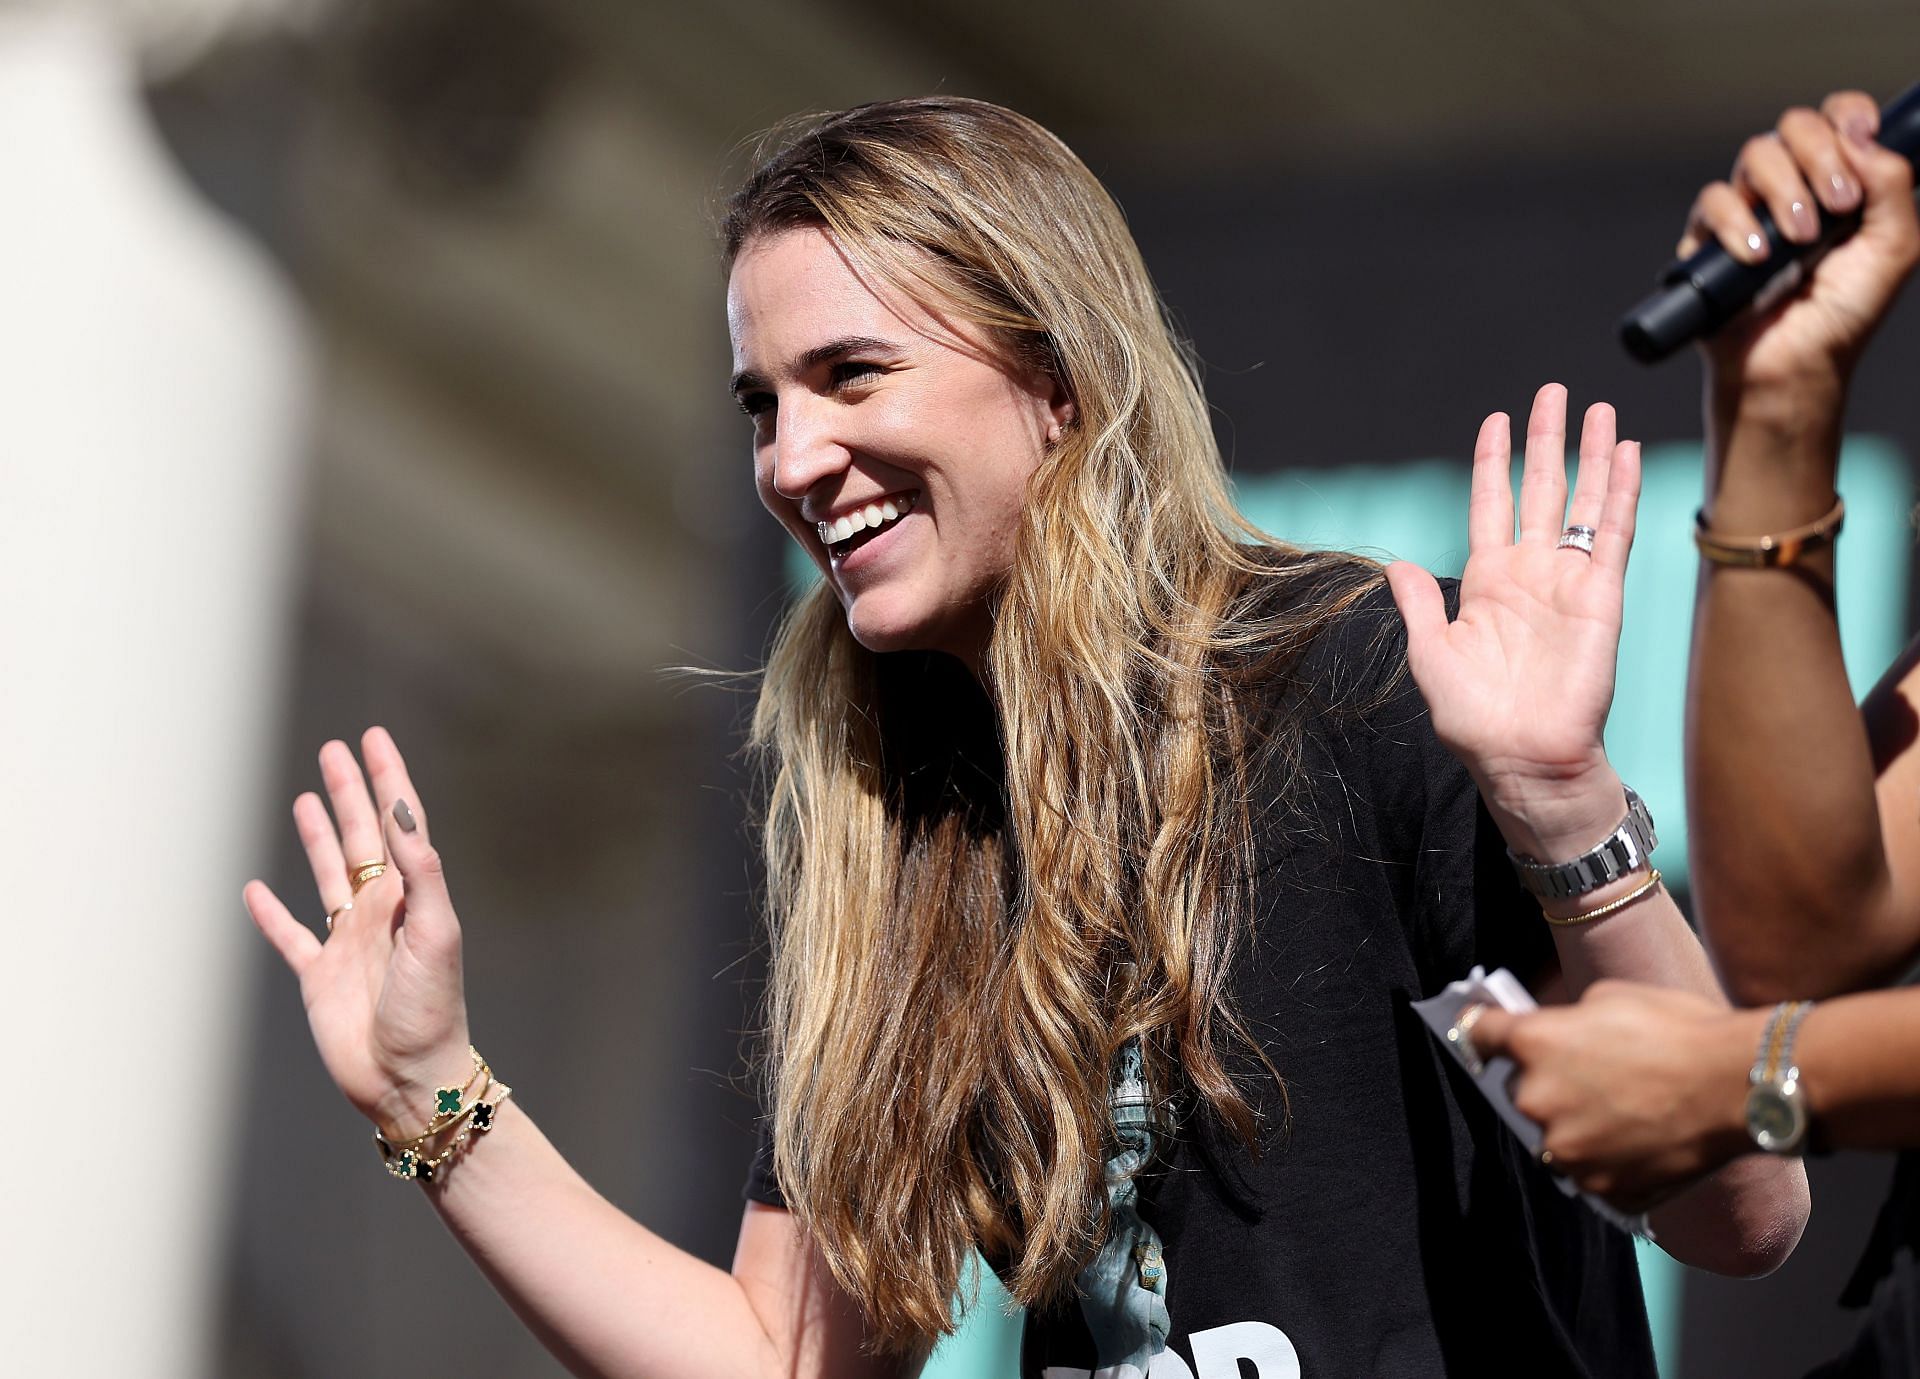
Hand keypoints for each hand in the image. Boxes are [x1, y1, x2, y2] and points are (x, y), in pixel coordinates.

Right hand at [243, 727, 473, 1135]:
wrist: (409, 1076)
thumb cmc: (432, 1007)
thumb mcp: (436, 931)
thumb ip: (421, 871)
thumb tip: (401, 810)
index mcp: (410, 896)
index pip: (399, 823)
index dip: (388, 779)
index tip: (374, 737)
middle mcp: (379, 911)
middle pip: (361, 837)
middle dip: (349, 792)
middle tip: (335, 749)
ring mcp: (347, 942)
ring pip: (328, 874)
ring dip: (317, 837)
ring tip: (305, 798)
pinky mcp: (318, 977)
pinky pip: (290, 936)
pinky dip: (270, 914)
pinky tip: (255, 891)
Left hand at [1385, 384, 1638, 859]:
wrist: (1522, 759)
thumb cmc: (1474, 719)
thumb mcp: (1430, 654)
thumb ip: (1418, 604)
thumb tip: (1393, 563)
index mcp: (1485, 583)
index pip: (1490, 505)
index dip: (1494, 463)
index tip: (1497, 420)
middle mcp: (1529, 574)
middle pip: (1540, 490)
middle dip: (1546, 441)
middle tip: (1552, 392)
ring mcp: (1568, 582)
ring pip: (1582, 503)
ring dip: (1590, 456)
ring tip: (1598, 409)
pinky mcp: (1601, 598)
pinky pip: (1613, 534)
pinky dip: (1619, 492)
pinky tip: (1624, 454)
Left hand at [1467, 981, 1759, 1212]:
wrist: (1739, 1087)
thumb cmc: (1681, 1031)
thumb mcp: (1611, 997)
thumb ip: (1568, 1018)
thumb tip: (1558, 1032)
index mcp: (1534, 1043)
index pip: (1478, 1033)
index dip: (1483, 1030)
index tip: (1485, 1034)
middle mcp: (1537, 1098)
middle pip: (1520, 1092)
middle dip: (1546, 1084)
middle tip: (1592, 1078)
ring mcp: (1566, 1149)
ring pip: (1554, 1138)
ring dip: (1576, 1128)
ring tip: (1625, 1113)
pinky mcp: (1598, 1187)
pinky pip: (1589, 1174)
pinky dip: (1607, 1161)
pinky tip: (1641, 1140)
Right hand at [1687, 91, 1919, 394]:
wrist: (1792, 366)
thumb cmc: (1843, 315)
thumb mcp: (1895, 248)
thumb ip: (1894, 185)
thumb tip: (1859, 138)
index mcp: (1840, 179)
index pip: (1838, 117)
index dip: (1848, 113)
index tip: (1861, 134)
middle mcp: (1793, 185)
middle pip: (1795, 125)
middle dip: (1821, 157)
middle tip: (1839, 206)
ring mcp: (1749, 208)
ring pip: (1755, 155)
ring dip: (1785, 191)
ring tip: (1801, 240)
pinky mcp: (1708, 237)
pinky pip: (1713, 201)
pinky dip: (1737, 223)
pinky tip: (1758, 256)